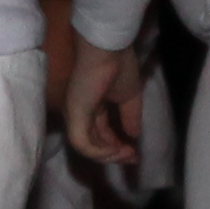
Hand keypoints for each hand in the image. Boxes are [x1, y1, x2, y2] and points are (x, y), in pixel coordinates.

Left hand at [61, 35, 148, 166]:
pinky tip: (116, 150)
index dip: (116, 146)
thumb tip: (135, 137)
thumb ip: (130, 118)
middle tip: (132, 158)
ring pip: (86, 147)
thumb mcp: (130, 97)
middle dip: (114, 154)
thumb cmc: (118, 66)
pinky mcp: (74, 116)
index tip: (134, 153)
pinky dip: (100, 152)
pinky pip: (83, 144)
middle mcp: (79, 113)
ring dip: (108, 155)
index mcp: (90, 106)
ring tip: (127, 154)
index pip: (100, 133)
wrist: (109, 50)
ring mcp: (74, 115)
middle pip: (93, 143)